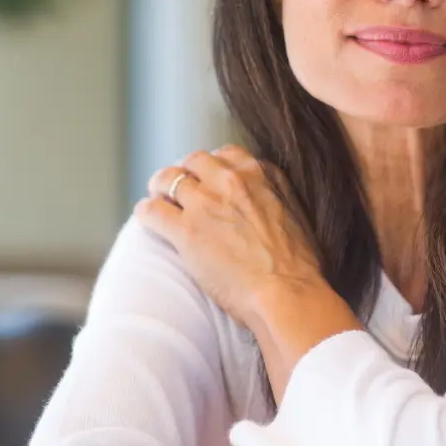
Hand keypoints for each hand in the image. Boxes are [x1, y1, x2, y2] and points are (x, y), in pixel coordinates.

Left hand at [135, 144, 323, 328]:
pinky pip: (151, 210)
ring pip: (167, 179)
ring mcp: (206, 203)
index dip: (214, 168)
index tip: (210, 180)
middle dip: (186, 172)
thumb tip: (263, 192)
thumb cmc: (299, 263)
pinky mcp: (185, 231)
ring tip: (158, 200)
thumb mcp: (296, 211)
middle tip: (181, 189)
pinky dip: (147, 212)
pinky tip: (149, 219)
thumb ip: (275, 192)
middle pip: (194, 160)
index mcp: (261, 174)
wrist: (287, 291)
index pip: (227, 154)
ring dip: (161, 189)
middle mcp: (231, 180)